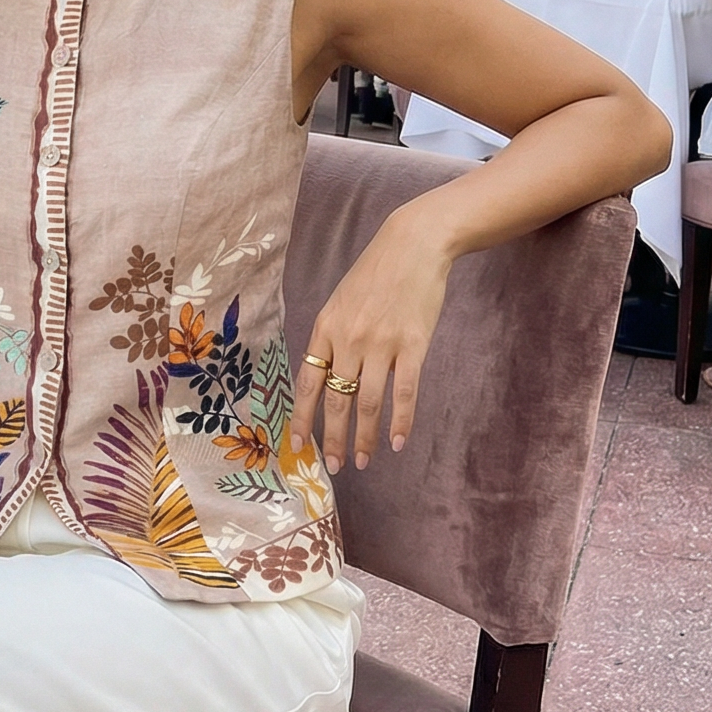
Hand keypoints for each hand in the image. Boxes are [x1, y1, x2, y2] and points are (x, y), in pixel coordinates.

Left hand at [290, 205, 452, 472]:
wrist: (413, 245)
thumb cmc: (375, 274)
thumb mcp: (339, 302)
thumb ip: (330, 338)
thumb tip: (322, 377)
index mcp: (325, 329)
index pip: (307, 383)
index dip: (301, 418)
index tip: (298, 446)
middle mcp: (348, 340)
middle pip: (336, 400)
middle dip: (333, 438)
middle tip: (335, 466)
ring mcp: (381, 344)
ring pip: (367, 403)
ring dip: (364, 437)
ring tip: (363, 460)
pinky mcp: (412, 345)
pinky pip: (404, 392)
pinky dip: (400, 421)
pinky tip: (397, 441)